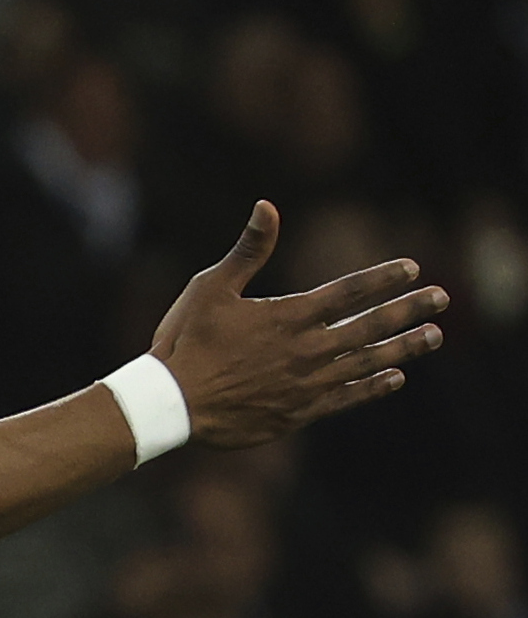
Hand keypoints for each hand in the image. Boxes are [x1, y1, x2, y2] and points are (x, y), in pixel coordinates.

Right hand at [148, 202, 445, 448]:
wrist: (174, 404)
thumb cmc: (186, 340)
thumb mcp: (211, 287)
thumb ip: (248, 250)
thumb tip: (268, 206)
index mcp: (288, 316)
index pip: (348, 292)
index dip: (382, 279)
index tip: (412, 268)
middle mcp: (307, 348)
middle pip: (371, 325)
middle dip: (409, 310)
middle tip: (442, 298)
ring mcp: (308, 383)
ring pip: (369, 361)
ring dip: (404, 347)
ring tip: (433, 336)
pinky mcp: (301, 411)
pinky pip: (349, 397)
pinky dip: (375, 386)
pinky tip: (396, 377)